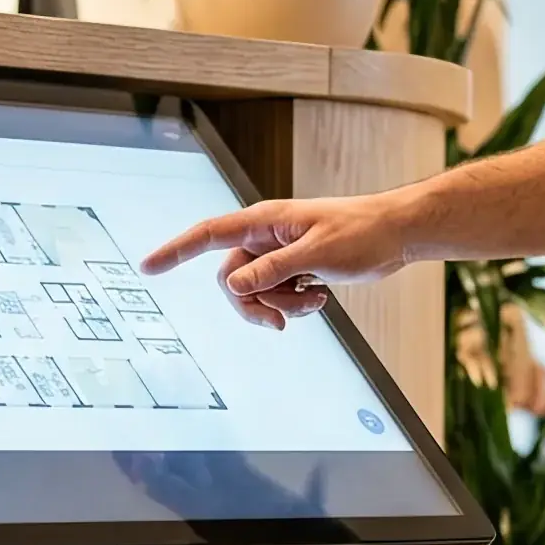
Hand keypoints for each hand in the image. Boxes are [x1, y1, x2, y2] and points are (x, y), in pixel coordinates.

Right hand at [140, 189, 420, 328]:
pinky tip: (321, 299)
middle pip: (232, 280)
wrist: (395, 235)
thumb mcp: (315, 256)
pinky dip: (295, 305)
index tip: (148, 267)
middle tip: (282, 322)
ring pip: (256, 293)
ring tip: (315, 302)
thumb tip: (233, 286)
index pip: (208, 236)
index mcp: (264, 222)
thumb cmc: (361, 233)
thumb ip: (272, 271)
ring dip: (281, 307)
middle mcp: (265, 238)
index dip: (176, 251)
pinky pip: (276, 297)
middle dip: (254, 305)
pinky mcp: (294, 269)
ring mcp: (279, 255)